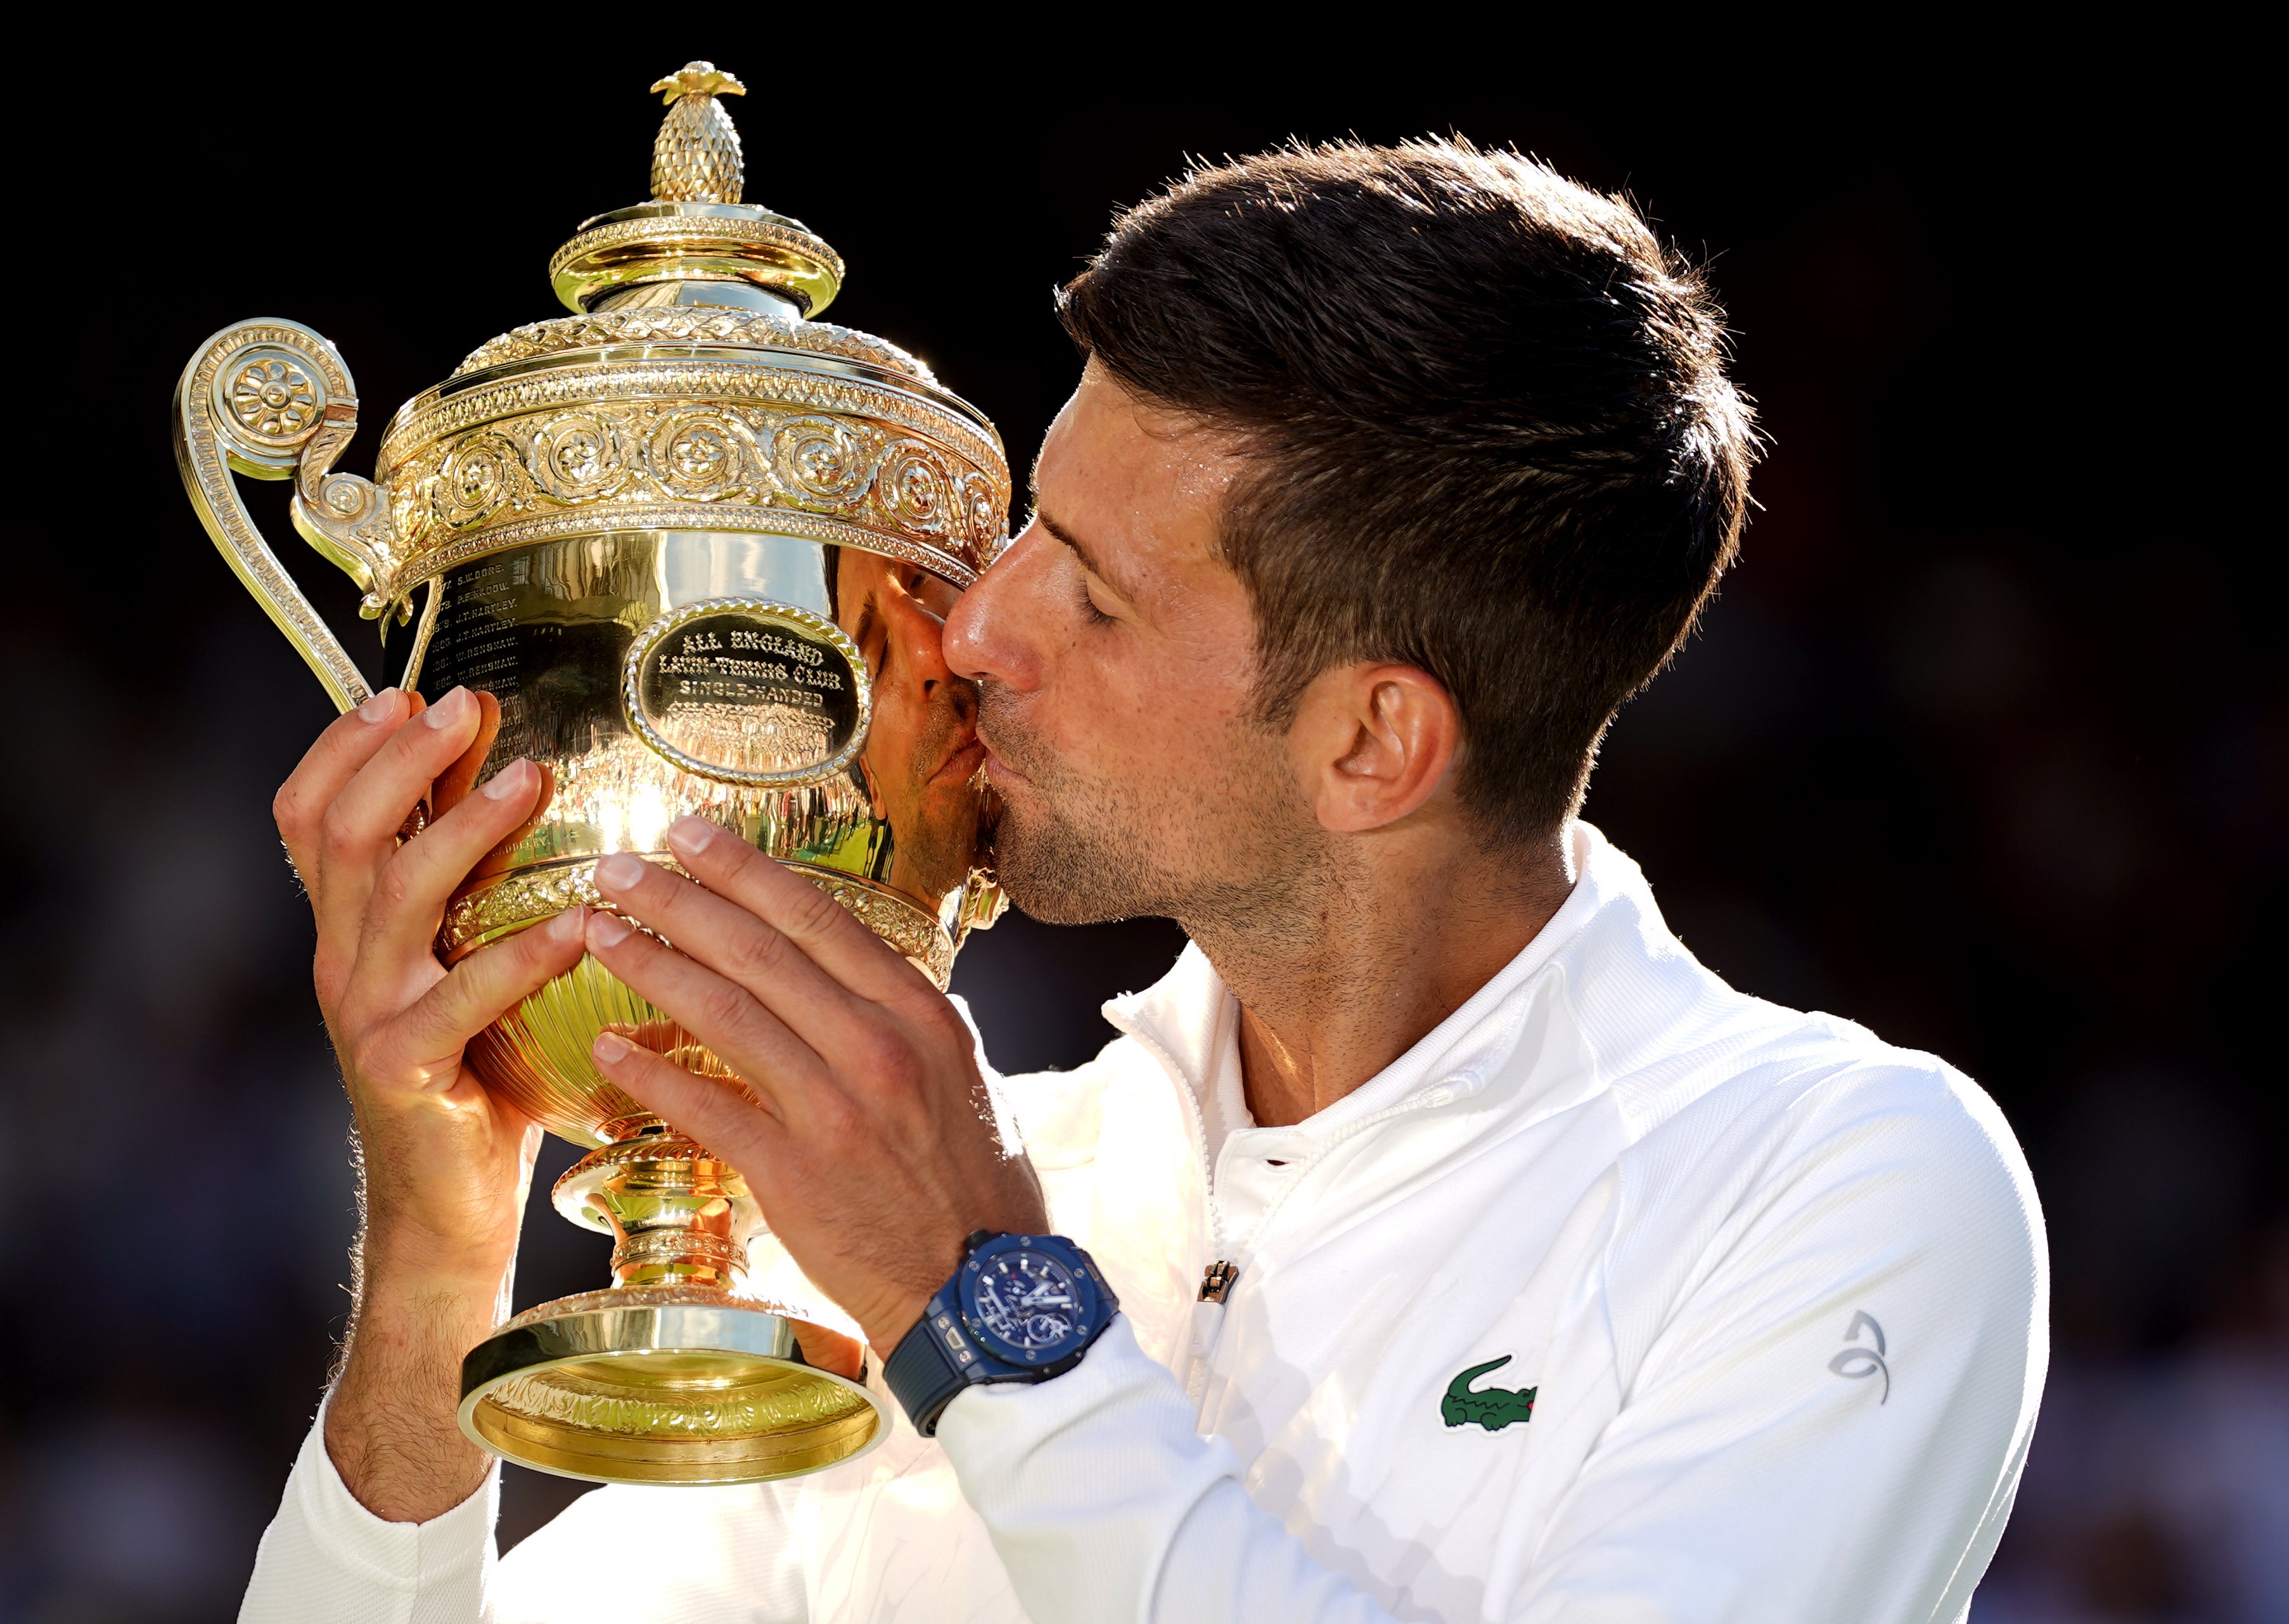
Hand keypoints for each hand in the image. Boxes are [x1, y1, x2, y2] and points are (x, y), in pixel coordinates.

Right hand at [272, 685, 587, 1518]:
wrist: (446, 1206)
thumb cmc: (474, 1072)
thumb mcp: (458, 961)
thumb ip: (467, 882)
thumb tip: (507, 769)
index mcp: (347, 929)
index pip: (307, 816)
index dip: (343, 748)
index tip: (404, 691)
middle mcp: (341, 961)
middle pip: (347, 834)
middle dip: (403, 759)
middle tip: (469, 705)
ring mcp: (366, 1015)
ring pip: (397, 898)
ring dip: (466, 831)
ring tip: (536, 780)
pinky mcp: (405, 1070)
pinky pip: (460, 998)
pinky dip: (521, 955)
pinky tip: (580, 925)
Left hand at [580, 816, 1045, 1356]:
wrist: (979, 1287)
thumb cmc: (974, 1183)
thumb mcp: (965, 1075)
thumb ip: (909, 1020)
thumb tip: (865, 973)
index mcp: (919, 1014)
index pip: (820, 918)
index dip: (746, 870)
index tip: (691, 833)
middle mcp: (877, 1047)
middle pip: (761, 951)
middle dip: (680, 899)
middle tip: (617, 865)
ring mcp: (834, 1108)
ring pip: (726, 1014)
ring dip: (651, 965)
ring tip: (597, 932)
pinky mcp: (794, 1174)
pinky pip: (706, 1108)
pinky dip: (650, 1074)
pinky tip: (606, 1045)